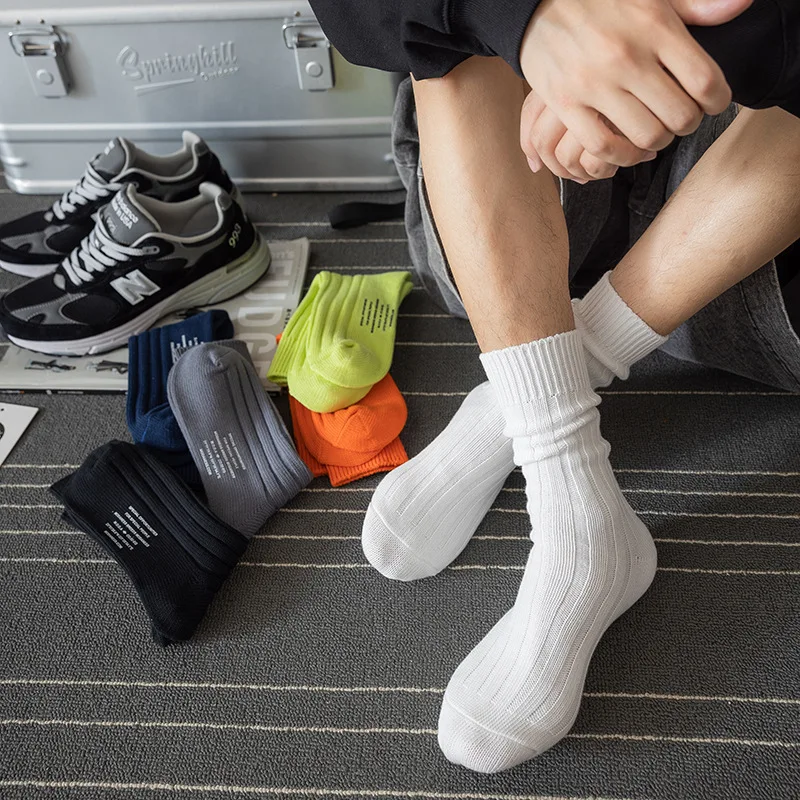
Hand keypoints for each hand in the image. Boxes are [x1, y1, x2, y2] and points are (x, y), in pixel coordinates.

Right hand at [519, 0, 753, 181]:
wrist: (538, 3)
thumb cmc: (602, 1)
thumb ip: (696, 6)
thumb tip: (741, 4)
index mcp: (654, 26)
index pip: (704, 81)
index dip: (718, 101)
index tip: (714, 103)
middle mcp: (625, 56)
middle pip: (678, 115)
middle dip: (687, 124)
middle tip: (681, 118)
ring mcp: (593, 83)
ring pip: (645, 136)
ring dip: (658, 142)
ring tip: (655, 132)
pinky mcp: (565, 103)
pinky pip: (602, 146)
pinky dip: (621, 156)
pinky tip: (627, 149)